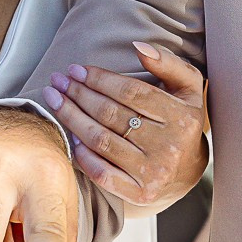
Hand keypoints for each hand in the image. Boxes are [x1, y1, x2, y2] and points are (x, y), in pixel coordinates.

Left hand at [48, 43, 207, 208]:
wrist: (186, 171)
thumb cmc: (180, 121)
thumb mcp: (186, 88)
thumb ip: (167, 63)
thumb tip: (140, 48)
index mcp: (181, 117)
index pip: (132, 93)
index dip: (100, 79)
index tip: (77, 70)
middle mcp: (169, 147)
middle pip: (112, 115)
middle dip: (79, 94)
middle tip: (58, 81)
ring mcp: (153, 173)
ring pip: (101, 140)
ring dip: (72, 117)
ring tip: (55, 100)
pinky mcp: (140, 194)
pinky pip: (102, 172)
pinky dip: (82, 154)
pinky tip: (70, 135)